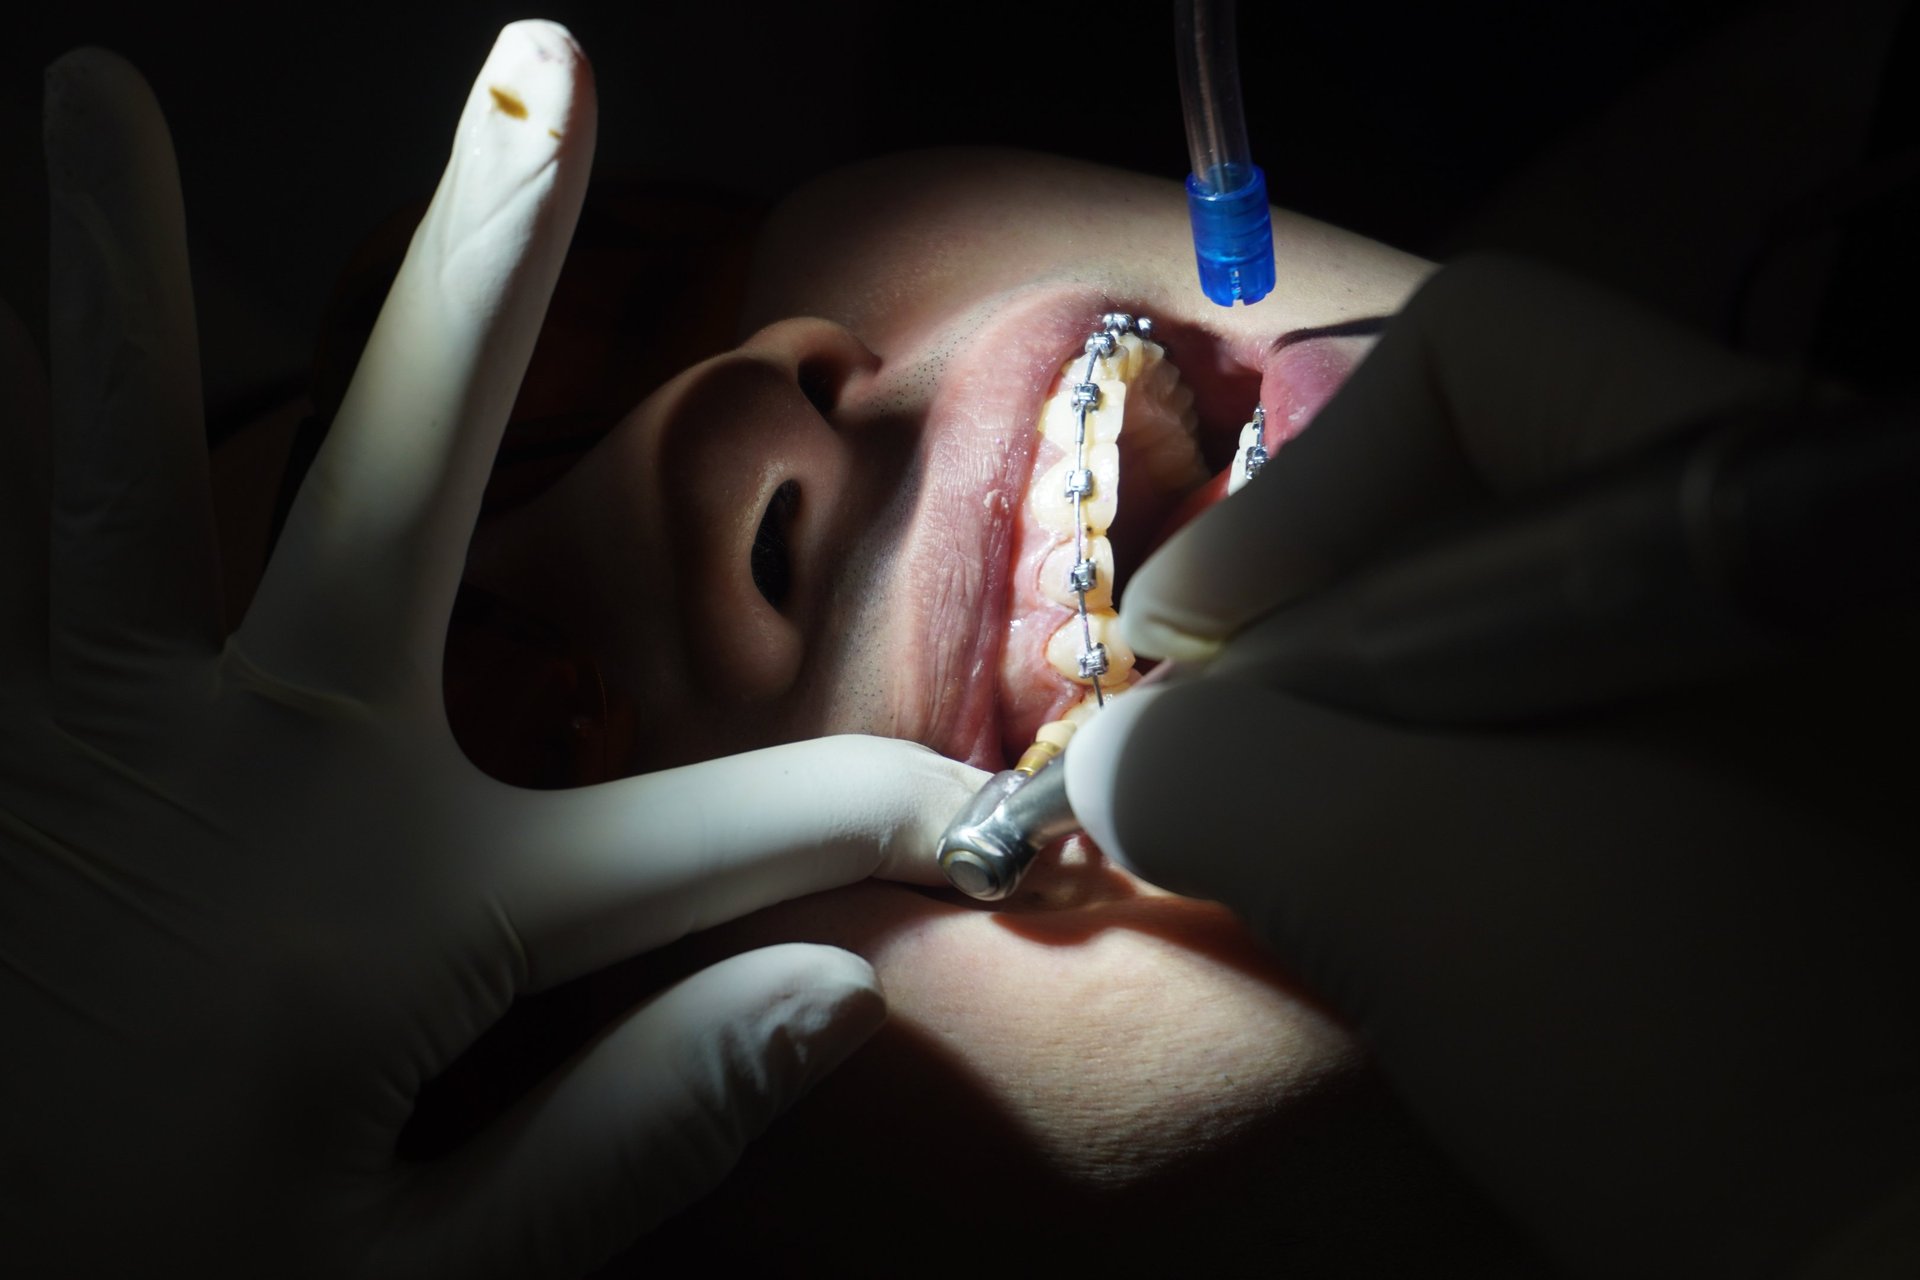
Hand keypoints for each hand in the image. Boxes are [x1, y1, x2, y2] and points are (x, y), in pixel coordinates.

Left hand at [0, 27, 979, 1276]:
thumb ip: (626, 1144)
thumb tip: (834, 993)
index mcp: (402, 908)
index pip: (731, 835)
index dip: (889, 822)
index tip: (997, 826)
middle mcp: (258, 769)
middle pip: (402, 468)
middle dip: (495, 263)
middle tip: (541, 65)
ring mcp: (94, 742)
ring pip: (111, 463)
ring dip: (118, 279)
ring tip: (103, 101)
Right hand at [1069, 256, 1919, 1275]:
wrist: (1895, 1269)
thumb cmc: (1682, 1042)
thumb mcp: (1410, 883)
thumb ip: (1215, 768)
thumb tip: (1126, 751)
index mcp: (1766, 503)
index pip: (1485, 355)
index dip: (1307, 488)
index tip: (1201, 657)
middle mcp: (1794, 553)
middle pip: (1484, 487)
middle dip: (1314, 614)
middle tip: (1222, 748)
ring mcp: (1796, 677)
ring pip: (1510, 617)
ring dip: (1365, 709)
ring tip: (1292, 829)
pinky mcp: (1769, 783)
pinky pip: (1559, 713)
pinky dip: (1441, 771)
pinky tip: (1393, 876)